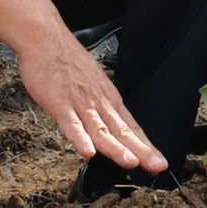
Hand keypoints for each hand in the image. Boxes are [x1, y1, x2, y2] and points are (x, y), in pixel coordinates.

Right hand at [18, 34, 166, 173]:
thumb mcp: (94, 85)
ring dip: (116, 148)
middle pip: (122, 131)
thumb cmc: (68, 63)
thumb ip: (101, 109)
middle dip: (141, 151)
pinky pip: (71, 124)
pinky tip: (87, 152)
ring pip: (101, 130)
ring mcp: (81, 105)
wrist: (47, 41)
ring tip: (130, 162)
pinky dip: (80, 138)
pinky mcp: (61, 105)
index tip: (159, 162)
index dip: (145, 146)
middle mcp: (99, 104)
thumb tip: (111, 127)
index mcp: (108, 101)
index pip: (131, 128)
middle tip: (156, 166)